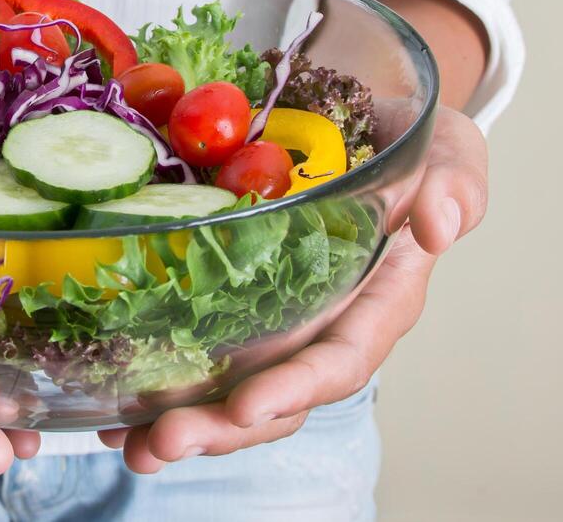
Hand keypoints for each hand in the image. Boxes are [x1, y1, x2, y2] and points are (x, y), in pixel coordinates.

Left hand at [97, 106, 487, 471]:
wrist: (364, 116)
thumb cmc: (412, 143)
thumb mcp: (450, 151)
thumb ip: (457, 186)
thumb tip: (440, 226)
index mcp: (378, 303)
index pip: (341, 360)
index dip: (295, 387)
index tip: (246, 406)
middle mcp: (322, 326)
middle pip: (273, 396)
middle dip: (218, 427)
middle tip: (158, 443)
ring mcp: (273, 320)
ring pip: (228, 390)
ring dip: (178, 422)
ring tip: (124, 446)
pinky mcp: (231, 301)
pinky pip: (192, 352)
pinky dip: (150, 387)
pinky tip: (105, 412)